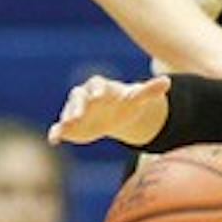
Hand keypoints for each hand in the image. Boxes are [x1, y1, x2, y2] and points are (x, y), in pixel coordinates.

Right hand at [48, 74, 171, 145]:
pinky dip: (56, 132)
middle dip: (76, 105)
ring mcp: (76, 110)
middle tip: (75, 116)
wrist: (117, 116)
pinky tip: (54, 140)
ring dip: (66, 117)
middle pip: (78, 97)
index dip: (97, 89)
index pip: (97, 84)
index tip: (98, 96)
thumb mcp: (139, 98)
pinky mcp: (70, 126)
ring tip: (65, 125)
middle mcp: (85, 96)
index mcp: (102, 87)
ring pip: (68, 111)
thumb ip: (150, 90)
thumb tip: (167, 81)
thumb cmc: (127, 103)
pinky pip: (59, 128)